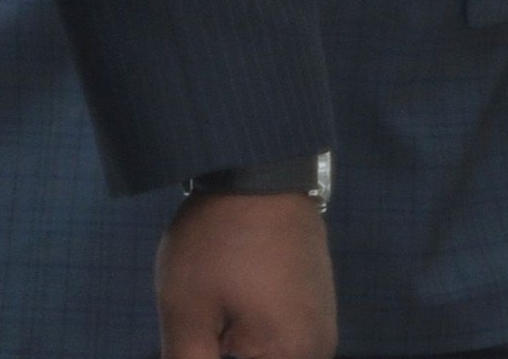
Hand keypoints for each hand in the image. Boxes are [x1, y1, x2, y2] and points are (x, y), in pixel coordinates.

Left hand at [155, 190, 333, 358]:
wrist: (260, 168)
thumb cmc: (219, 240)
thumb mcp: (186, 313)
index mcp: (291, 358)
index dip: (208, 356)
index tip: (197, 342)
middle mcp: (318, 348)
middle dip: (224, 350)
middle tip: (202, 327)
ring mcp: (321, 324)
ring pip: (272, 356)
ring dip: (239, 348)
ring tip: (214, 314)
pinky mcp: (316, 302)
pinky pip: (284, 340)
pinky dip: (254, 339)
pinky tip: (229, 310)